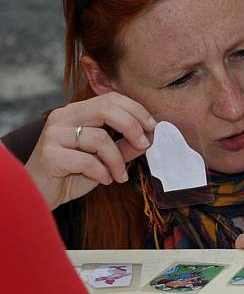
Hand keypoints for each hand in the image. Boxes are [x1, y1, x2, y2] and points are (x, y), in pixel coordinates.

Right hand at [24, 92, 155, 209]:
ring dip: (117, 160)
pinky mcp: (49, 155)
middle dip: (131, 126)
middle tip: (144, 144)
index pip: (110, 99)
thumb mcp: (105, 157)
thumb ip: (126, 145)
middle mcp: (63, 117)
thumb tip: (152, 136)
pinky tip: (103, 180)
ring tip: (119, 175)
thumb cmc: (73, 174)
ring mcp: (53, 135)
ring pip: (99, 138)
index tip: (153, 127)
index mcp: (76, 112)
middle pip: (105, 108)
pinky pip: (87, 161)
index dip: (135, 110)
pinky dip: (102, 173)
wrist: (40, 195)